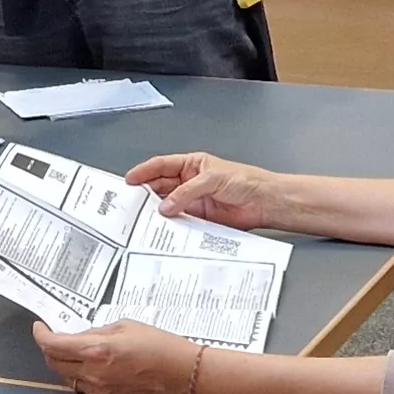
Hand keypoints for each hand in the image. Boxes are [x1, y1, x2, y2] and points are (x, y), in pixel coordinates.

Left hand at [33, 319, 206, 393]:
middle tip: (57, 338)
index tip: (40, 328)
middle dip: (51, 349)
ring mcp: (99, 393)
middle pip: (54, 364)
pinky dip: (85, 377)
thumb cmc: (160, 346)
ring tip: (84, 352)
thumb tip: (77, 336)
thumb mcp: (125, 326)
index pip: (54, 346)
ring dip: (68, 364)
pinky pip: (86, 389)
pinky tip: (101, 368)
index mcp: (97, 350)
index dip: (42, 336)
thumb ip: (96, 332)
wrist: (183, 375)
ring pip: (69, 378)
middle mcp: (94, 374)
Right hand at [126, 152, 280, 230]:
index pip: (161, 166)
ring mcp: (193, 201)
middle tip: (132, 203)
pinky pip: (180, 222)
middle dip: (146, 194)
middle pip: (161, 187)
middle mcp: (190, 182)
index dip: (144, 172)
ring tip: (145, 217)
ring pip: (168, 205)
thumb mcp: (212, 179)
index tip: (129, 180)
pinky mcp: (199, 219)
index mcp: (191, 165)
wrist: (264, 202)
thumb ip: (187, 192)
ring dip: (158, 212)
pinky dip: (171, 226)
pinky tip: (165, 228)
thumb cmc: (245, 180)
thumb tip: (166, 205)